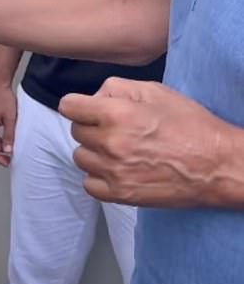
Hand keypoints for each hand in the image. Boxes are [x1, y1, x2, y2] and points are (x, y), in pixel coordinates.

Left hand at [58, 77, 235, 206]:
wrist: (215, 165)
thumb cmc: (189, 124)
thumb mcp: (155, 91)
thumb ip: (116, 88)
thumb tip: (93, 97)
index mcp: (115, 113)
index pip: (68, 106)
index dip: (78, 104)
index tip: (87, 108)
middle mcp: (109, 143)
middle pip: (76, 131)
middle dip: (90, 126)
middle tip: (114, 128)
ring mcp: (113, 172)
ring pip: (80, 157)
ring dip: (94, 151)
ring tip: (118, 149)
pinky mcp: (120, 195)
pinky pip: (89, 184)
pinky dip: (98, 177)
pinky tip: (116, 169)